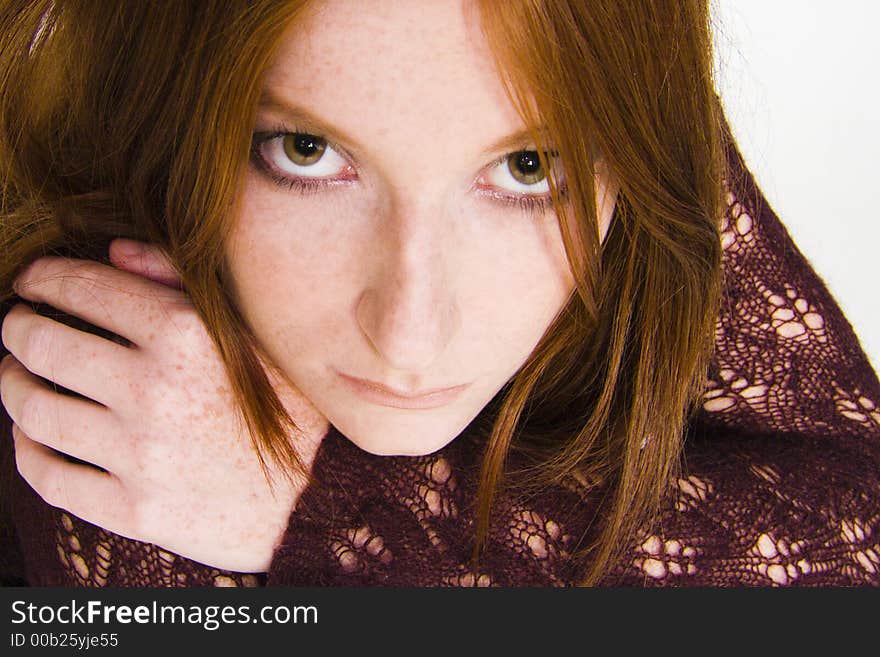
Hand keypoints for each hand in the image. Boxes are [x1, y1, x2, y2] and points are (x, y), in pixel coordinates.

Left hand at [0, 239, 328, 571]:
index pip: (88, 290)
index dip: (45, 280)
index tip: (31, 281)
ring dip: (13, 385)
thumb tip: (114, 251)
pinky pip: (48, 476)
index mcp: (188, 337)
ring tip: (15, 376)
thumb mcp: (255, 333)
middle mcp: (155, 392)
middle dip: (19, 328)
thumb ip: (186, 283)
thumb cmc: (288, 407)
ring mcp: (139, 455)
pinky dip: (26, 451)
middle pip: (45, 347)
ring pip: (36, 411)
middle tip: (16, 326)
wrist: (315, 500)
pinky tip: (30, 436)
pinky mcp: (132, 510)